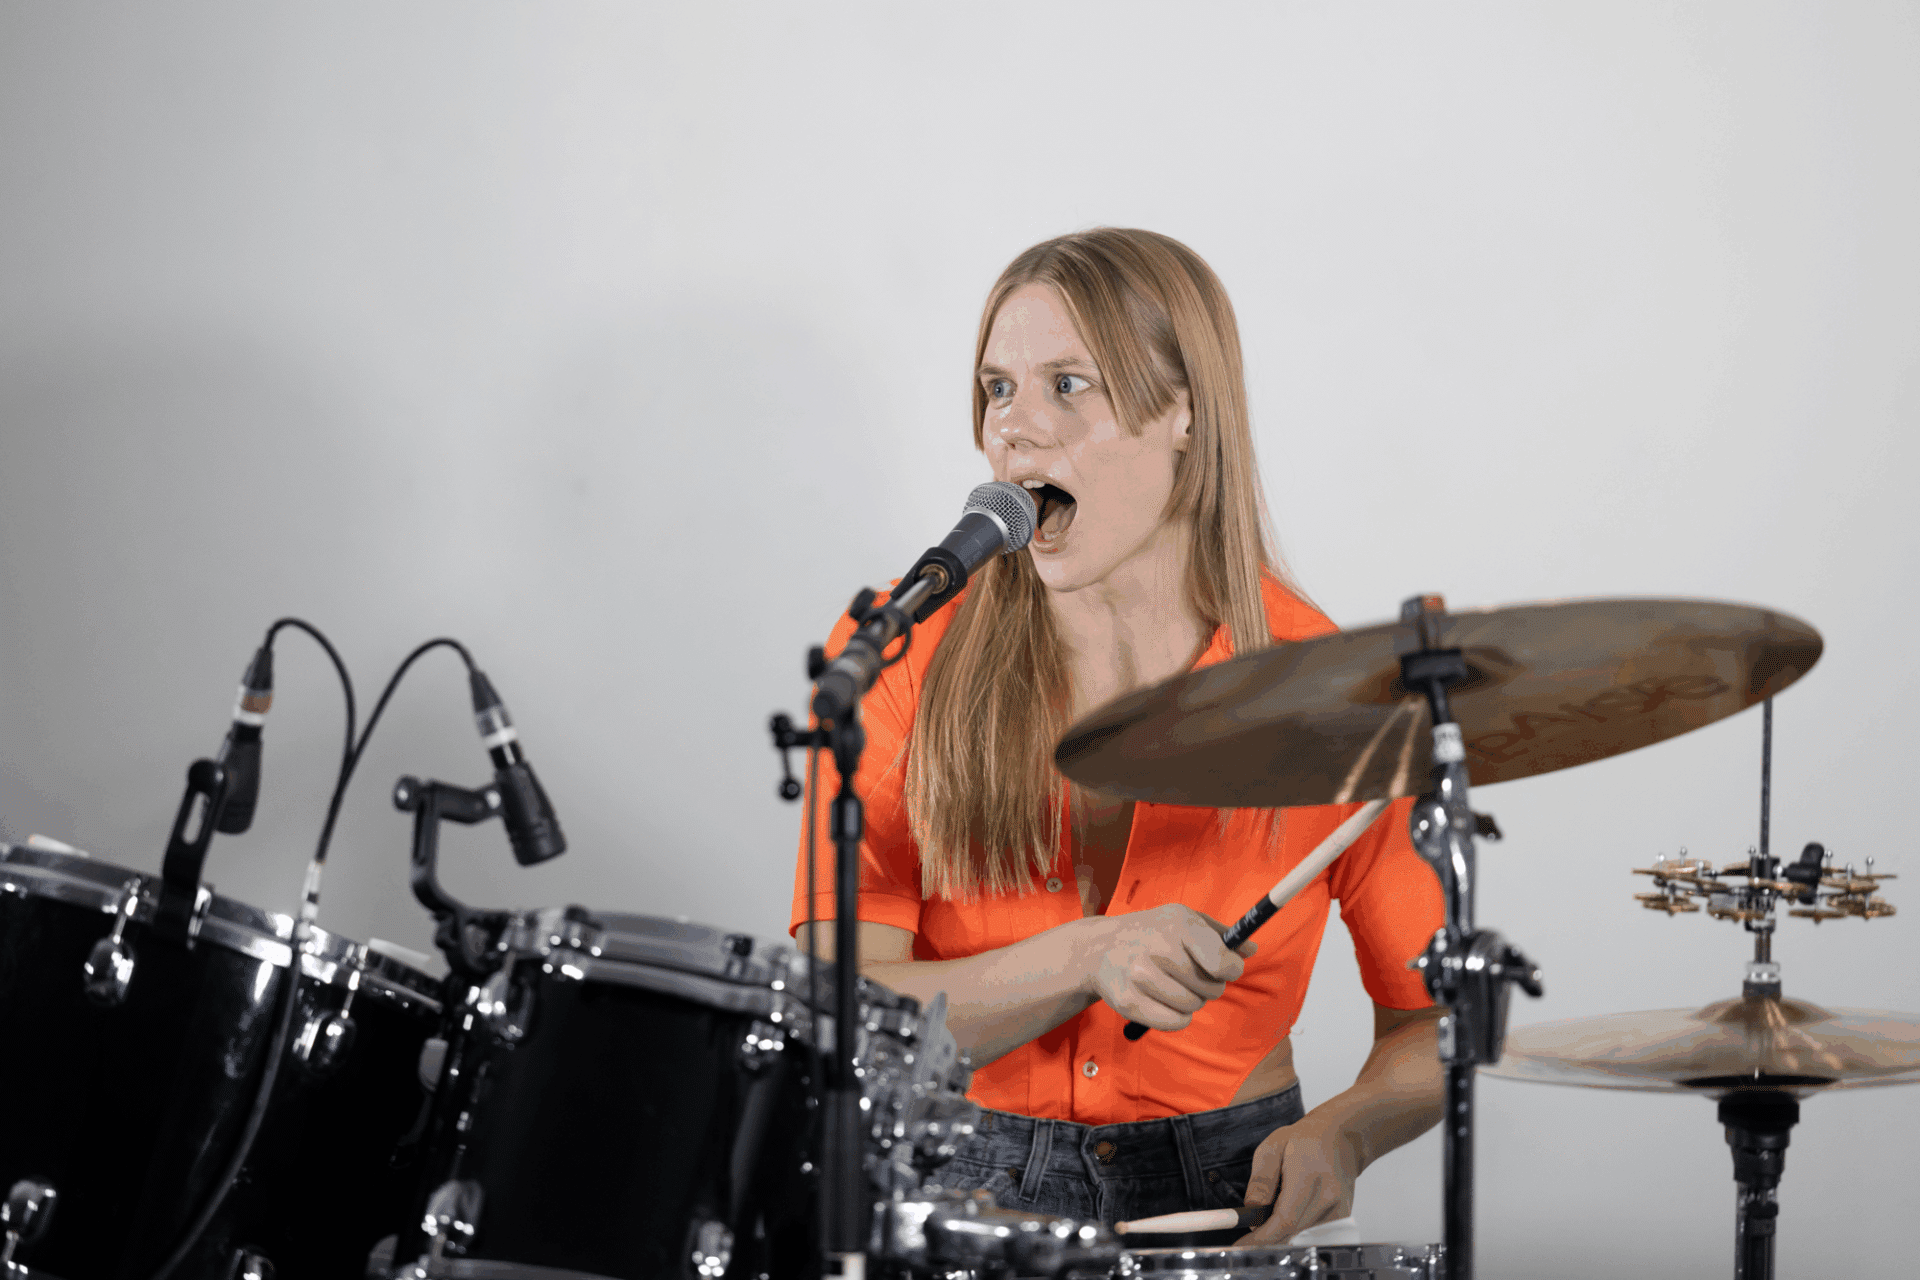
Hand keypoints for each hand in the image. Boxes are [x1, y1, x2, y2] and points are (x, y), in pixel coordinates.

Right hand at [1083, 905, 1253, 1029]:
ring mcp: (1141, 976)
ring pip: (1194, 1006)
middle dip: (1209, 985)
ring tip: (1174, 986)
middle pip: (1212, 988)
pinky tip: (1165, 1001)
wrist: (1099, 948)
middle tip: (1190, 976)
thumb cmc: (1151, 933)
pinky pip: (1176, 1022)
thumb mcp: (1183, 919)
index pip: (1222, 961)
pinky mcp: (1129, 1002)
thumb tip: (1250, 950)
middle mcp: (1159, 949)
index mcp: (1179, 925)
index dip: (1231, 969)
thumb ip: (1219, 934)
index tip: (1226, 969)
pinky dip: (1178, 1017)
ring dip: (1192, 1001)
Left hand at [1236, 1115, 1361, 1245]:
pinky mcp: (1341, 1217)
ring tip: (1274, 1206)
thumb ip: (1261, 1180)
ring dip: (1281, 1229)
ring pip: (1300, 1233)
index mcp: (1308, 1177)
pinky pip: (1312, 1231)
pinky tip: (1290, 1208)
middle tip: (1248, 1230)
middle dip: (1266, 1234)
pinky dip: (1295, 1226)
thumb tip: (1252, 1211)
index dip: (1262, 1237)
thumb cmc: (1304, 1139)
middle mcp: (1328, 1197)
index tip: (1242, 1245)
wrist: (1340, 1138)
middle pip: (1291, 1231)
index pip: (1285, 1219)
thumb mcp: (1272, 1148)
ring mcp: (1338, 1210)